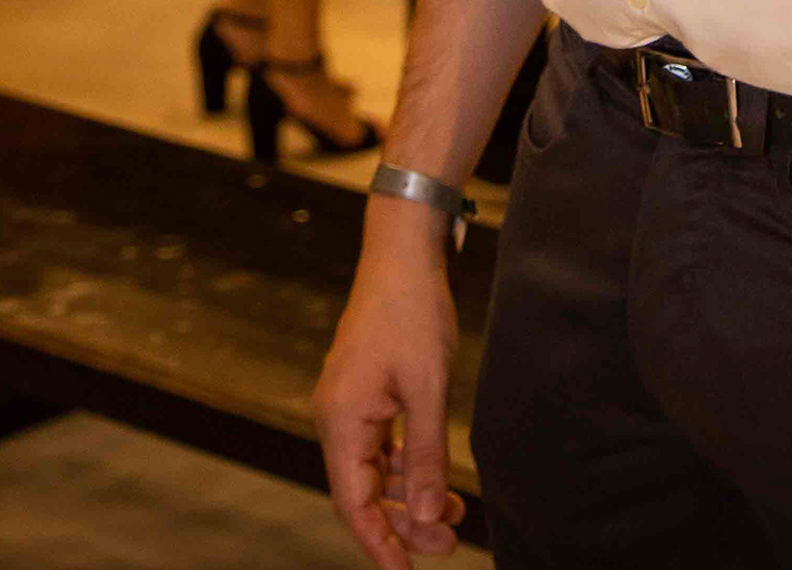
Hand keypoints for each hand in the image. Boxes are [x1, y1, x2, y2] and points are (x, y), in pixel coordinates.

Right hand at [314, 214, 466, 565]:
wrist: (403, 250)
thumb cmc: (413, 311)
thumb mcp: (429, 388)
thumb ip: (426, 456)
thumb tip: (426, 516)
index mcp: (341, 420)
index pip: (354, 503)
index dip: (380, 543)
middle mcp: (336, 417)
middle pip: (364, 491)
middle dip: (405, 522)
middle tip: (450, 541)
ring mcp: (348, 403)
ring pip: (375, 470)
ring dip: (410, 494)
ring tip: (455, 513)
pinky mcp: (364, 390)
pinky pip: (381, 444)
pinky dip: (407, 464)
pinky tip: (436, 476)